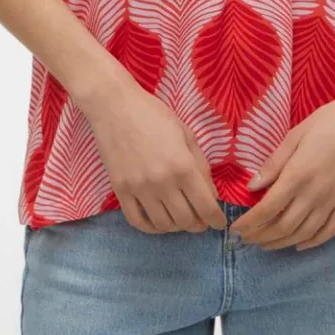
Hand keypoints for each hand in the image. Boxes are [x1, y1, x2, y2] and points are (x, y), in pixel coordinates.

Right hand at [81, 79, 227, 234]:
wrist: (115, 106)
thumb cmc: (154, 115)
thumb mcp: (186, 134)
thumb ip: (201, 166)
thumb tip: (211, 195)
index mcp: (183, 166)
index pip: (206, 206)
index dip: (216, 220)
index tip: (220, 223)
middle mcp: (162, 183)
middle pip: (185, 220)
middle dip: (198, 224)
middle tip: (201, 220)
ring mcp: (139, 189)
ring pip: (163, 225)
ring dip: (176, 227)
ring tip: (180, 218)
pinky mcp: (120, 191)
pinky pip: (137, 221)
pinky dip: (151, 227)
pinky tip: (158, 221)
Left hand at [229, 87, 334, 250]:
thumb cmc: (327, 121)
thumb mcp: (294, 136)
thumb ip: (274, 164)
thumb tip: (252, 187)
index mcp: (298, 175)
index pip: (267, 209)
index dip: (249, 223)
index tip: (236, 229)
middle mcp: (315, 194)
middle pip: (283, 226)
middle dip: (261, 236)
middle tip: (246, 239)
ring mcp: (334, 200)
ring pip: (304, 233)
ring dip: (282, 243)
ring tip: (266, 244)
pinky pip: (329, 231)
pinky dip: (312, 242)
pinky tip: (299, 244)